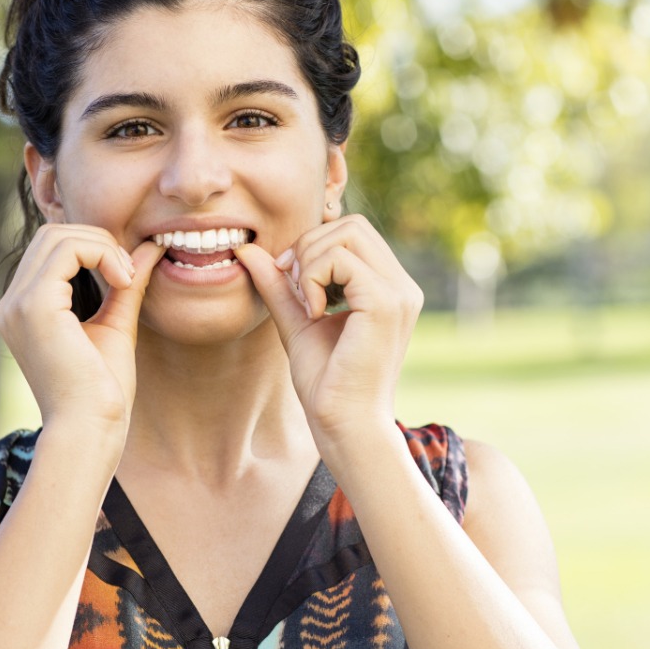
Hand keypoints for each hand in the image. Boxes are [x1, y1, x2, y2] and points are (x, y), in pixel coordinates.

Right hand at [0, 225, 164, 440]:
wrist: (91, 430)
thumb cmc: (102, 390)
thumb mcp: (116, 323)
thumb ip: (127, 283)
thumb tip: (151, 246)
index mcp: (23, 308)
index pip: (52, 247)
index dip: (94, 246)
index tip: (127, 276)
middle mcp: (11, 303)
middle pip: (52, 234)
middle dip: (98, 240)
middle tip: (129, 273)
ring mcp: (17, 304)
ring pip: (58, 235)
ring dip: (103, 246)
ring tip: (127, 279)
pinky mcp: (34, 306)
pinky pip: (67, 250)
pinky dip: (102, 254)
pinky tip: (123, 282)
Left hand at [236, 215, 422, 445]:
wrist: (344, 424)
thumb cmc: (326, 380)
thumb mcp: (296, 319)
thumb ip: (278, 283)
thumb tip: (247, 249)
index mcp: (389, 286)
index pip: (352, 230)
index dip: (313, 244)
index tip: (289, 279)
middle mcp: (402, 285)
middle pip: (350, 224)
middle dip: (309, 246)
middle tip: (294, 287)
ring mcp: (399, 292)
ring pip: (346, 234)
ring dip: (310, 261)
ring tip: (306, 302)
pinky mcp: (385, 303)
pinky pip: (340, 260)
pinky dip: (314, 278)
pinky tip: (314, 313)